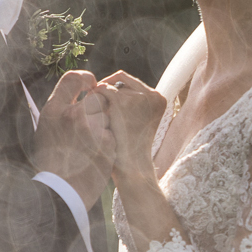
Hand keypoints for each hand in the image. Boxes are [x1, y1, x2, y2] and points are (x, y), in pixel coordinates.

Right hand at [31, 69, 111, 200]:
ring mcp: (94, 129)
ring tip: (90, 144)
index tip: (91, 84)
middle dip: (99, 107)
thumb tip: (79, 92)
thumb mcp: (46, 128)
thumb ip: (61, 106)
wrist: (62, 191)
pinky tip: (96, 153)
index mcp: (55, 110)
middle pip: (97, 97)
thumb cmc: (52, 160)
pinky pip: (114, 132)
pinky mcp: (109, 143)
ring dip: (105, 125)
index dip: (84, 79)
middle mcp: (75, 116)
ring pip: (109, 115)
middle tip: (92, 123)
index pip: (73, 79)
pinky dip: (109, 141)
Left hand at [95, 71, 169, 188]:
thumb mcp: (137, 124)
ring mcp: (138, 98)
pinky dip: (94, 101)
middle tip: (96, 108)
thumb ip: (132, 105)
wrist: (130, 170)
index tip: (103, 102)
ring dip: (99, 99)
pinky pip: (101, 91)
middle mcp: (153, 95)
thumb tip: (105, 88)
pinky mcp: (122, 103)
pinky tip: (92, 117)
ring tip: (96, 117)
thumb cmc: (129, 152)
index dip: (114, 89)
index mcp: (159, 99)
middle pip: (120, 81)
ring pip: (109, 86)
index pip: (131, 83)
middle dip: (106, 93)